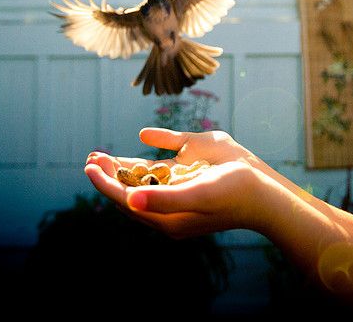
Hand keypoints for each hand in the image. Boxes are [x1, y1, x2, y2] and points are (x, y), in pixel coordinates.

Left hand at [84, 128, 265, 237]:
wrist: (263, 186)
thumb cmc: (229, 196)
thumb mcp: (196, 197)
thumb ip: (164, 199)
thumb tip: (129, 200)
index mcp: (166, 215)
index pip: (127, 199)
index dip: (107, 184)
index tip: (89, 168)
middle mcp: (169, 198)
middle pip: (131, 186)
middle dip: (109, 173)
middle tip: (90, 158)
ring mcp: (180, 179)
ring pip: (144, 172)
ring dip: (121, 164)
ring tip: (98, 156)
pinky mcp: (193, 161)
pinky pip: (168, 153)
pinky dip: (153, 144)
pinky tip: (141, 138)